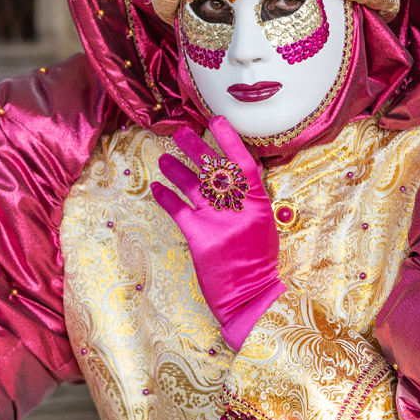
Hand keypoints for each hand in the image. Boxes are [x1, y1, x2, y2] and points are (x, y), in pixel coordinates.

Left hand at [151, 115, 286, 348]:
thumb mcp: (262, 228)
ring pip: (192, 186)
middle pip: (213, 169)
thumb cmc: (257, 264)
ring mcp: (219, 222)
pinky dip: (165, 196)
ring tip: (163, 159)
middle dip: (195, 147)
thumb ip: (249, 202)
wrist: (251, 298)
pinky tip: (156, 187)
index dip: (229, 140)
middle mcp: (238, 208)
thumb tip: (237, 176)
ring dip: (176, 170)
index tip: (215, 121)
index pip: (243, 163)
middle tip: (179, 132)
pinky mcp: (200, 238)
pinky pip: (178, 209)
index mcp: (257, 204)